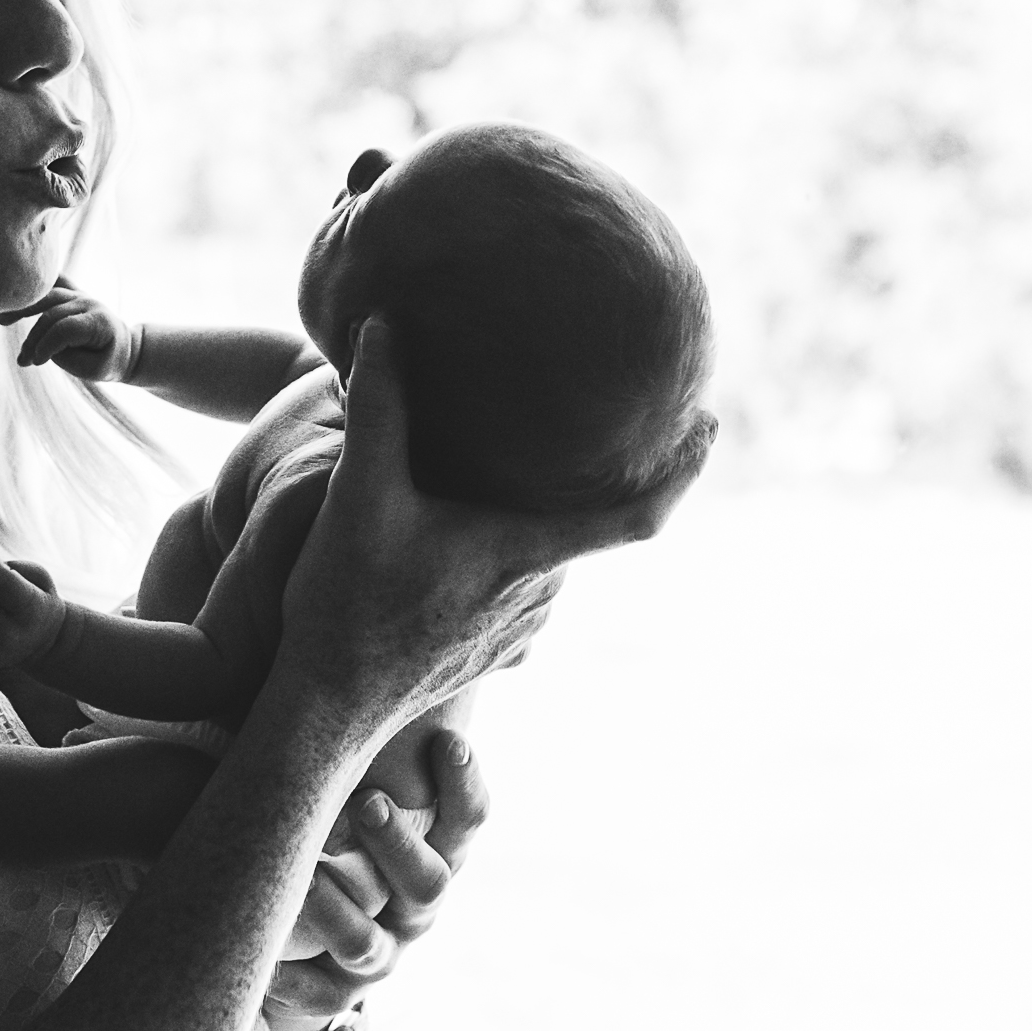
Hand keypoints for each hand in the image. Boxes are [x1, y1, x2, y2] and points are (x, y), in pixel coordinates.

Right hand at [0, 285, 140, 382]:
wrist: (123, 348)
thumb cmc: (106, 361)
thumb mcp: (93, 370)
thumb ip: (68, 357)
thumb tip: (41, 343)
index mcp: (98, 321)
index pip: (66, 328)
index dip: (47, 345)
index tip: (37, 362)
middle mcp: (88, 303)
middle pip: (52, 313)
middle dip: (34, 338)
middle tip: (23, 360)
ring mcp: (80, 295)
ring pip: (47, 296)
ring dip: (23, 309)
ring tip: (0, 320)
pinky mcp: (72, 293)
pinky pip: (53, 281)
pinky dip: (36, 281)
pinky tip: (16, 281)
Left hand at [268, 723, 493, 1021]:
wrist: (279, 902)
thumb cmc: (317, 799)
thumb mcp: (342, 754)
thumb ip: (367, 702)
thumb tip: (387, 611)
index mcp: (432, 840)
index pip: (469, 816)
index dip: (463, 786)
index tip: (445, 742)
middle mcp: (416, 900)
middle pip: (431, 882)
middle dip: (400, 845)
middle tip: (369, 804)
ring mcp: (379, 951)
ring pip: (375, 941)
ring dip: (343, 907)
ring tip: (308, 873)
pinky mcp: (331, 992)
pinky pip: (323, 991)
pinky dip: (298, 969)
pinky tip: (269, 942)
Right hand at [275, 317, 713, 742]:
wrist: (322, 707)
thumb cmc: (343, 603)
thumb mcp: (359, 494)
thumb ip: (378, 405)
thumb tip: (383, 323)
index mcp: (527, 555)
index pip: (639, 516)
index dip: (685, 472)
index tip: (709, 425)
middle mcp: (539, 597)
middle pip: (584, 527)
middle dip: (585, 481)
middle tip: (586, 421)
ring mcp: (519, 633)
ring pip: (549, 560)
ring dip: (540, 522)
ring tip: (521, 475)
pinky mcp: (492, 656)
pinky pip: (521, 594)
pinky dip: (511, 559)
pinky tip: (470, 535)